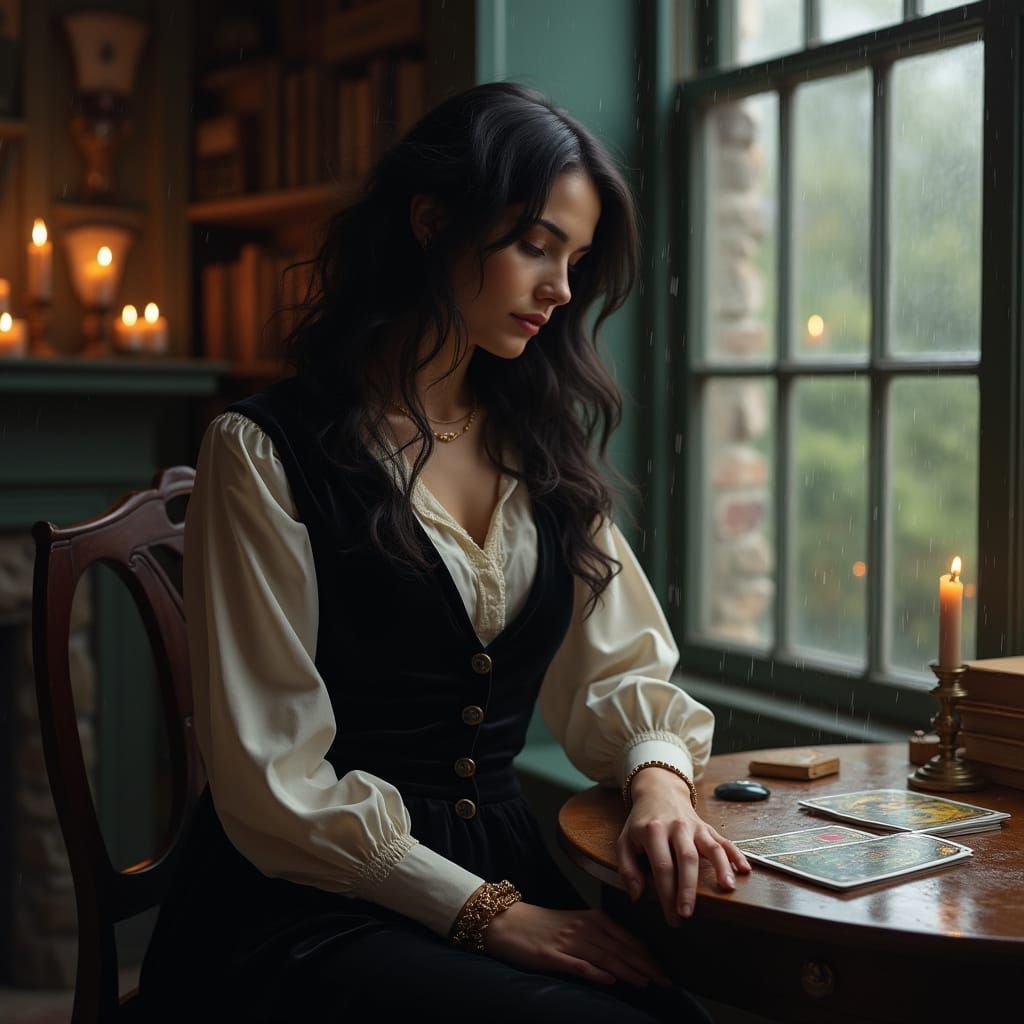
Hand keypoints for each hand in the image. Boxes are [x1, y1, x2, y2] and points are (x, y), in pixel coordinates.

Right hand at [482, 901, 671, 988]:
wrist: (507, 922)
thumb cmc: (542, 926)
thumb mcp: (575, 925)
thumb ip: (599, 938)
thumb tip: (625, 959)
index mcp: (592, 918)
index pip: (627, 939)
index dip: (647, 956)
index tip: (664, 972)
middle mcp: (584, 927)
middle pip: (621, 949)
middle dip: (645, 966)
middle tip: (665, 982)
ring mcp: (568, 941)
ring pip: (605, 957)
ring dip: (628, 971)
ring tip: (646, 983)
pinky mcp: (552, 954)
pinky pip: (578, 964)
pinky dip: (596, 972)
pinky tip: (610, 980)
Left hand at [616, 766, 750, 926]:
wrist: (658, 792)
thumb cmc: (641, 822)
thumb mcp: (625, 841)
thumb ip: (627, 869)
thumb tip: (637, 896)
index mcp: (653, 831)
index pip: (662, 866)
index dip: (667, 893)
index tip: (672, 916)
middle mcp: (676, 827)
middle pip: (686, 858)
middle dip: (688, 888)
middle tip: (688, 913)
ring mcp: (695, 827)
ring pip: (711, 847)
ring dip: (721, 867)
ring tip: (727, 888)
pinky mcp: (707, 828)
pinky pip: (724, 841)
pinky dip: (736, 855)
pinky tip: (744, 870)